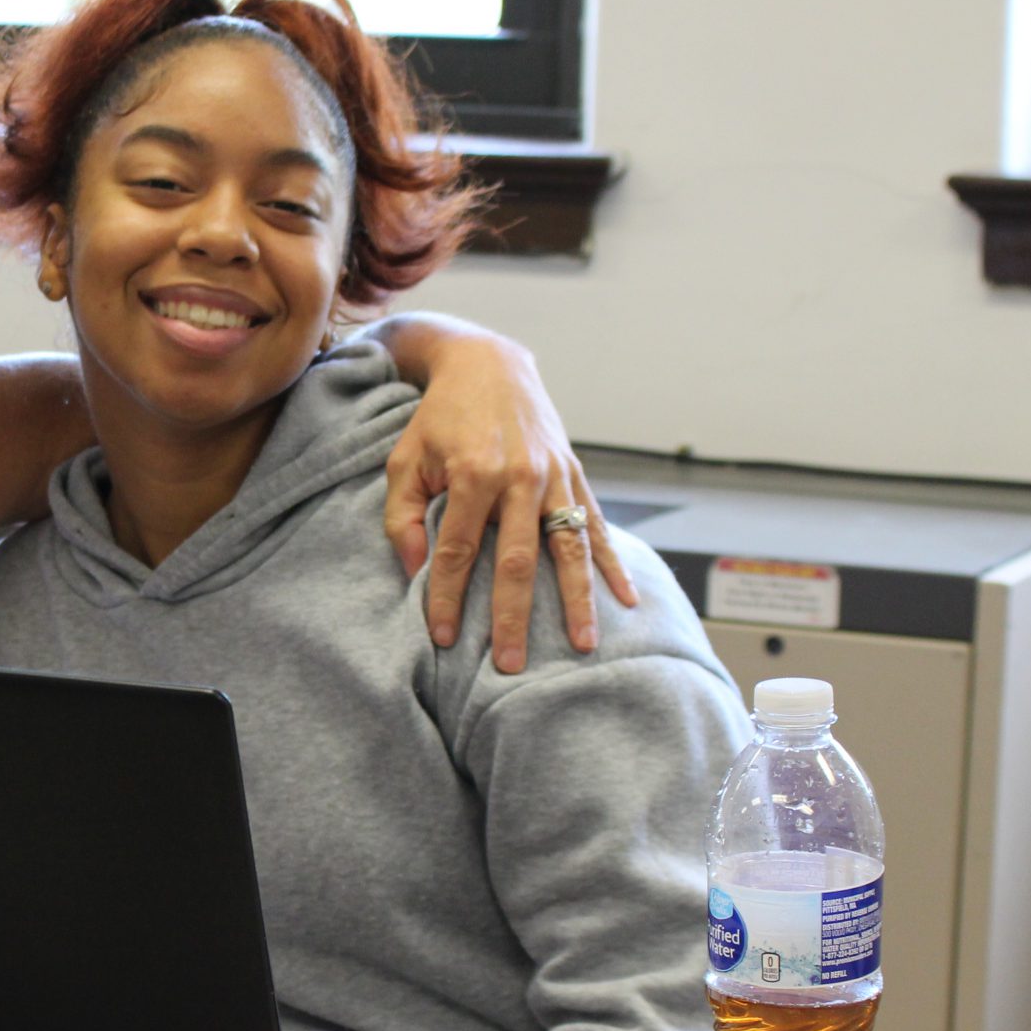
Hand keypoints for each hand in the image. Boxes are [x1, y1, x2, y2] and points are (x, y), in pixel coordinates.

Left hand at [377, 331, 637, 673]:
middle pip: (517, 561)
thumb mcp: (404, 461)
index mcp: (472, 473)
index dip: (446, 597)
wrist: (487, 365)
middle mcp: (519, 478)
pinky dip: (612, 564)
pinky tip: (627, 599)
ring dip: (576, 601)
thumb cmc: (437, 420)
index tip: (441, 637)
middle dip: (512, 617)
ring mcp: (554, 476)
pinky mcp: (574, 473)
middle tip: (511, 665)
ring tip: (584, 646)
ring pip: (568, 549)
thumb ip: (403, 517)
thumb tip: (415, 571)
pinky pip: (596, 526)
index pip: (456, 551)